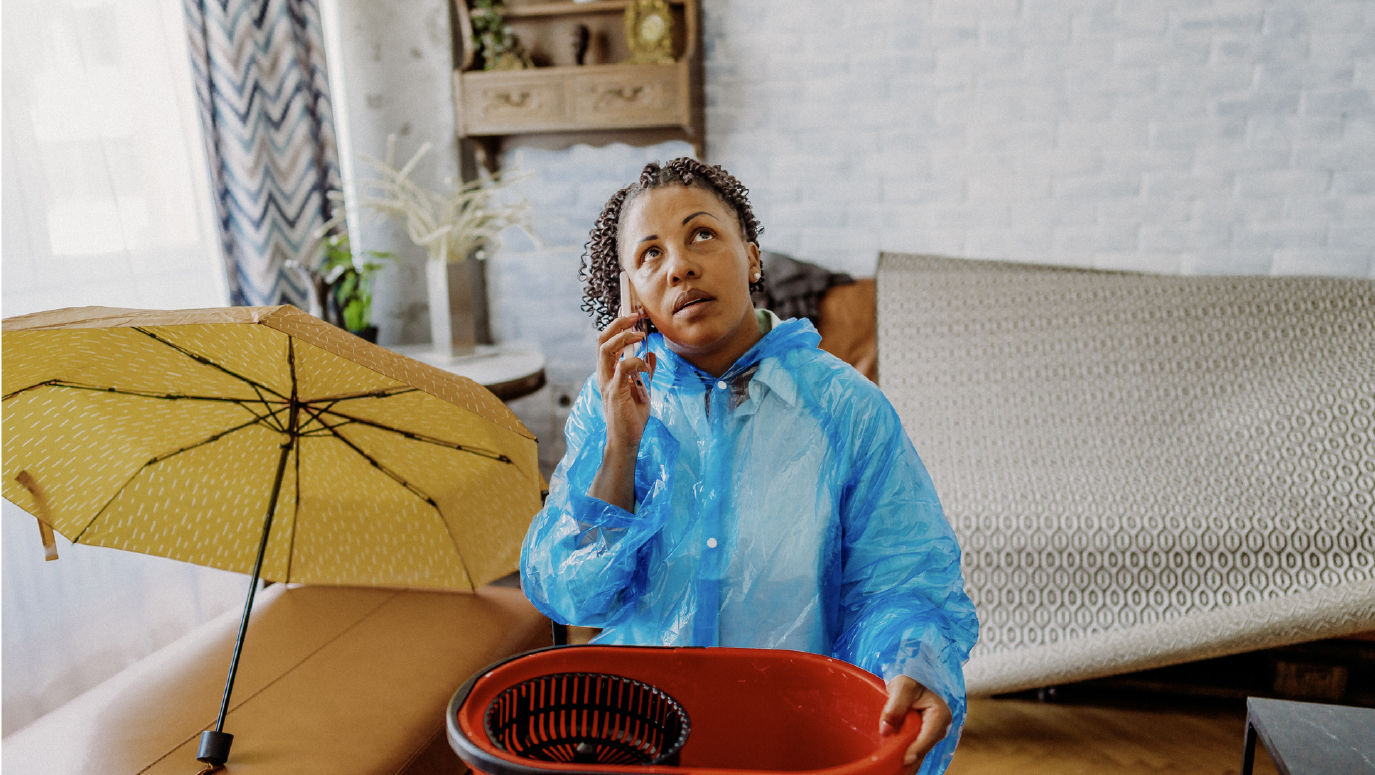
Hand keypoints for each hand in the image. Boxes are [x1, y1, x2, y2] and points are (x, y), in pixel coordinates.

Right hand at [595, 313, 655, 449]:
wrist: (627, 441)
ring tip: (640, 334)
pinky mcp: (615, 392)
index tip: (628, 310)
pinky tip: (646, 366)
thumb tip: (651, 353)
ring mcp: (607, 383)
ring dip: (624, 337)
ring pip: (606, 349)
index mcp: (608, 372)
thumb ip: (645, 372)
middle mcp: (603, 374)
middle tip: (635, 315)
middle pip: (602, 340)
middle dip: (618, 324)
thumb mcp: (643, 390)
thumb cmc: (632, 418)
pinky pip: (623, 368)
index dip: (616, 325)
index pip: (607, 342)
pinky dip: (636, 362)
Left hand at [879, 675, 950, 774]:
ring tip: (898, 772)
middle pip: (924, 748)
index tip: (905, 759)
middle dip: (912, 760)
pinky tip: (899, 769)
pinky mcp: (922, 737)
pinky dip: (908, 760)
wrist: (910, 678)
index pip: (928, 736)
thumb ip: (894, 707)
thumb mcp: (901, 687)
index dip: (916, 749)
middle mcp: (939, 727)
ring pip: (920, 752)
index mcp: (939, 714)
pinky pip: (915, 751)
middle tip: (899, 771)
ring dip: (909, 764)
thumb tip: (886, 730)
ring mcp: (931, 734)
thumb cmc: (908, 679)